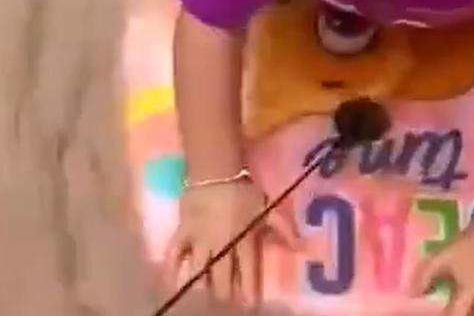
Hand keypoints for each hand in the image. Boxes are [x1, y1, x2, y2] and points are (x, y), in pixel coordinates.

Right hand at [165, 180, 299, 304]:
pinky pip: (174, 255)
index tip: (250, 306)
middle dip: (226, 294)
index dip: (249, 291)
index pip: (248, 272)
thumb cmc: (243, 190)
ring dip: (205, 286)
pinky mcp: (183, 233)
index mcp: (244, 239)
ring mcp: (200, 240)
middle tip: (228, 303)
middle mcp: (222, 244)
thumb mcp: (267, 208)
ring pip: (200, 271)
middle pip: (222, 278)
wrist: (215, 171)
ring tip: (207, 296)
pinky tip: (172, 286)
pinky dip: (172, 271)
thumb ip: (283, 229)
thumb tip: (301, 247)